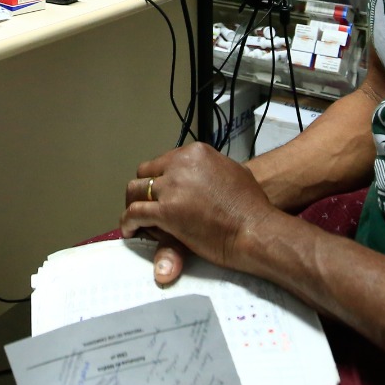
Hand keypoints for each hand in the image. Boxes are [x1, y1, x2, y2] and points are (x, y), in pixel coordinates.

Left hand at [120, 143, 274, 283]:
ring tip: (135, 220)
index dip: (160, 181)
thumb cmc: (252, 207)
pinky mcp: (166, 211)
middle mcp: (180, 164)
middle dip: (144, 191)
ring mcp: (172, 187)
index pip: (164, 162)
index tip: (160, 194)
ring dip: (134, 205)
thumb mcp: (234, 174)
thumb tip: (206, 179)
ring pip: (135, 191)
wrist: (256, 229)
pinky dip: (128, 223)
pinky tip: (130, 231)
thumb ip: (213, 172)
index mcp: (196, 153)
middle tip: (146, 207)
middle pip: (146, 173)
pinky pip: (135, 214)